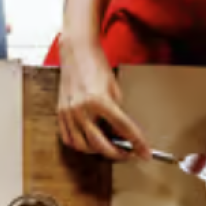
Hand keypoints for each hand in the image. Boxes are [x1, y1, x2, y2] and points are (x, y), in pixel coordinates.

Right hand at [57, 37, 149, 160]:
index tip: (145, 153)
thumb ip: (117, 112)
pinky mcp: (60, 113)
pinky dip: (80, 146)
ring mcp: (69, 113)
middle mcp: (82, 109)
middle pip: (101, 145)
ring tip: (110, 148)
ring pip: (83, 146)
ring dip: (98, 152)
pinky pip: (68, 139)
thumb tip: (122, 132)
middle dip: (118, 154)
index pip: (123, 128)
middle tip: (129, 154)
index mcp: (99, 100)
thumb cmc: (96, 65)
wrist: (76, 52)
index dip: (137, 143)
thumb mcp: (114, 88)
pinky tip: (90, 144)